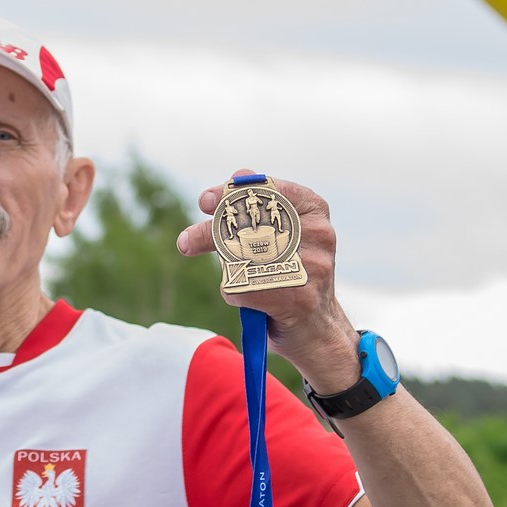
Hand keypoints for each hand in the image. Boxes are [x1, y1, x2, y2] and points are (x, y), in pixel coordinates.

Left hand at [175, 169, 360, 392]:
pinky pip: (242, 288)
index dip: (230, 193)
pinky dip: (235, 294)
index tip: (204, 201)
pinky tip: (248, 301)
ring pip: (242, 256)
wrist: (319, 331)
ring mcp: (311, 266)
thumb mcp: (286, 235)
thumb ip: (263, 206)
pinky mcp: (296, 298)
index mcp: (314, 210)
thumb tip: (237, 174)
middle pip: (248, 223)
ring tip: (231, 275)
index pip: (266, 189)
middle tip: (187, 242)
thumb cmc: (293, 277)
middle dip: (210, 232)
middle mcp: (318, 234)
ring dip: (226, 267)